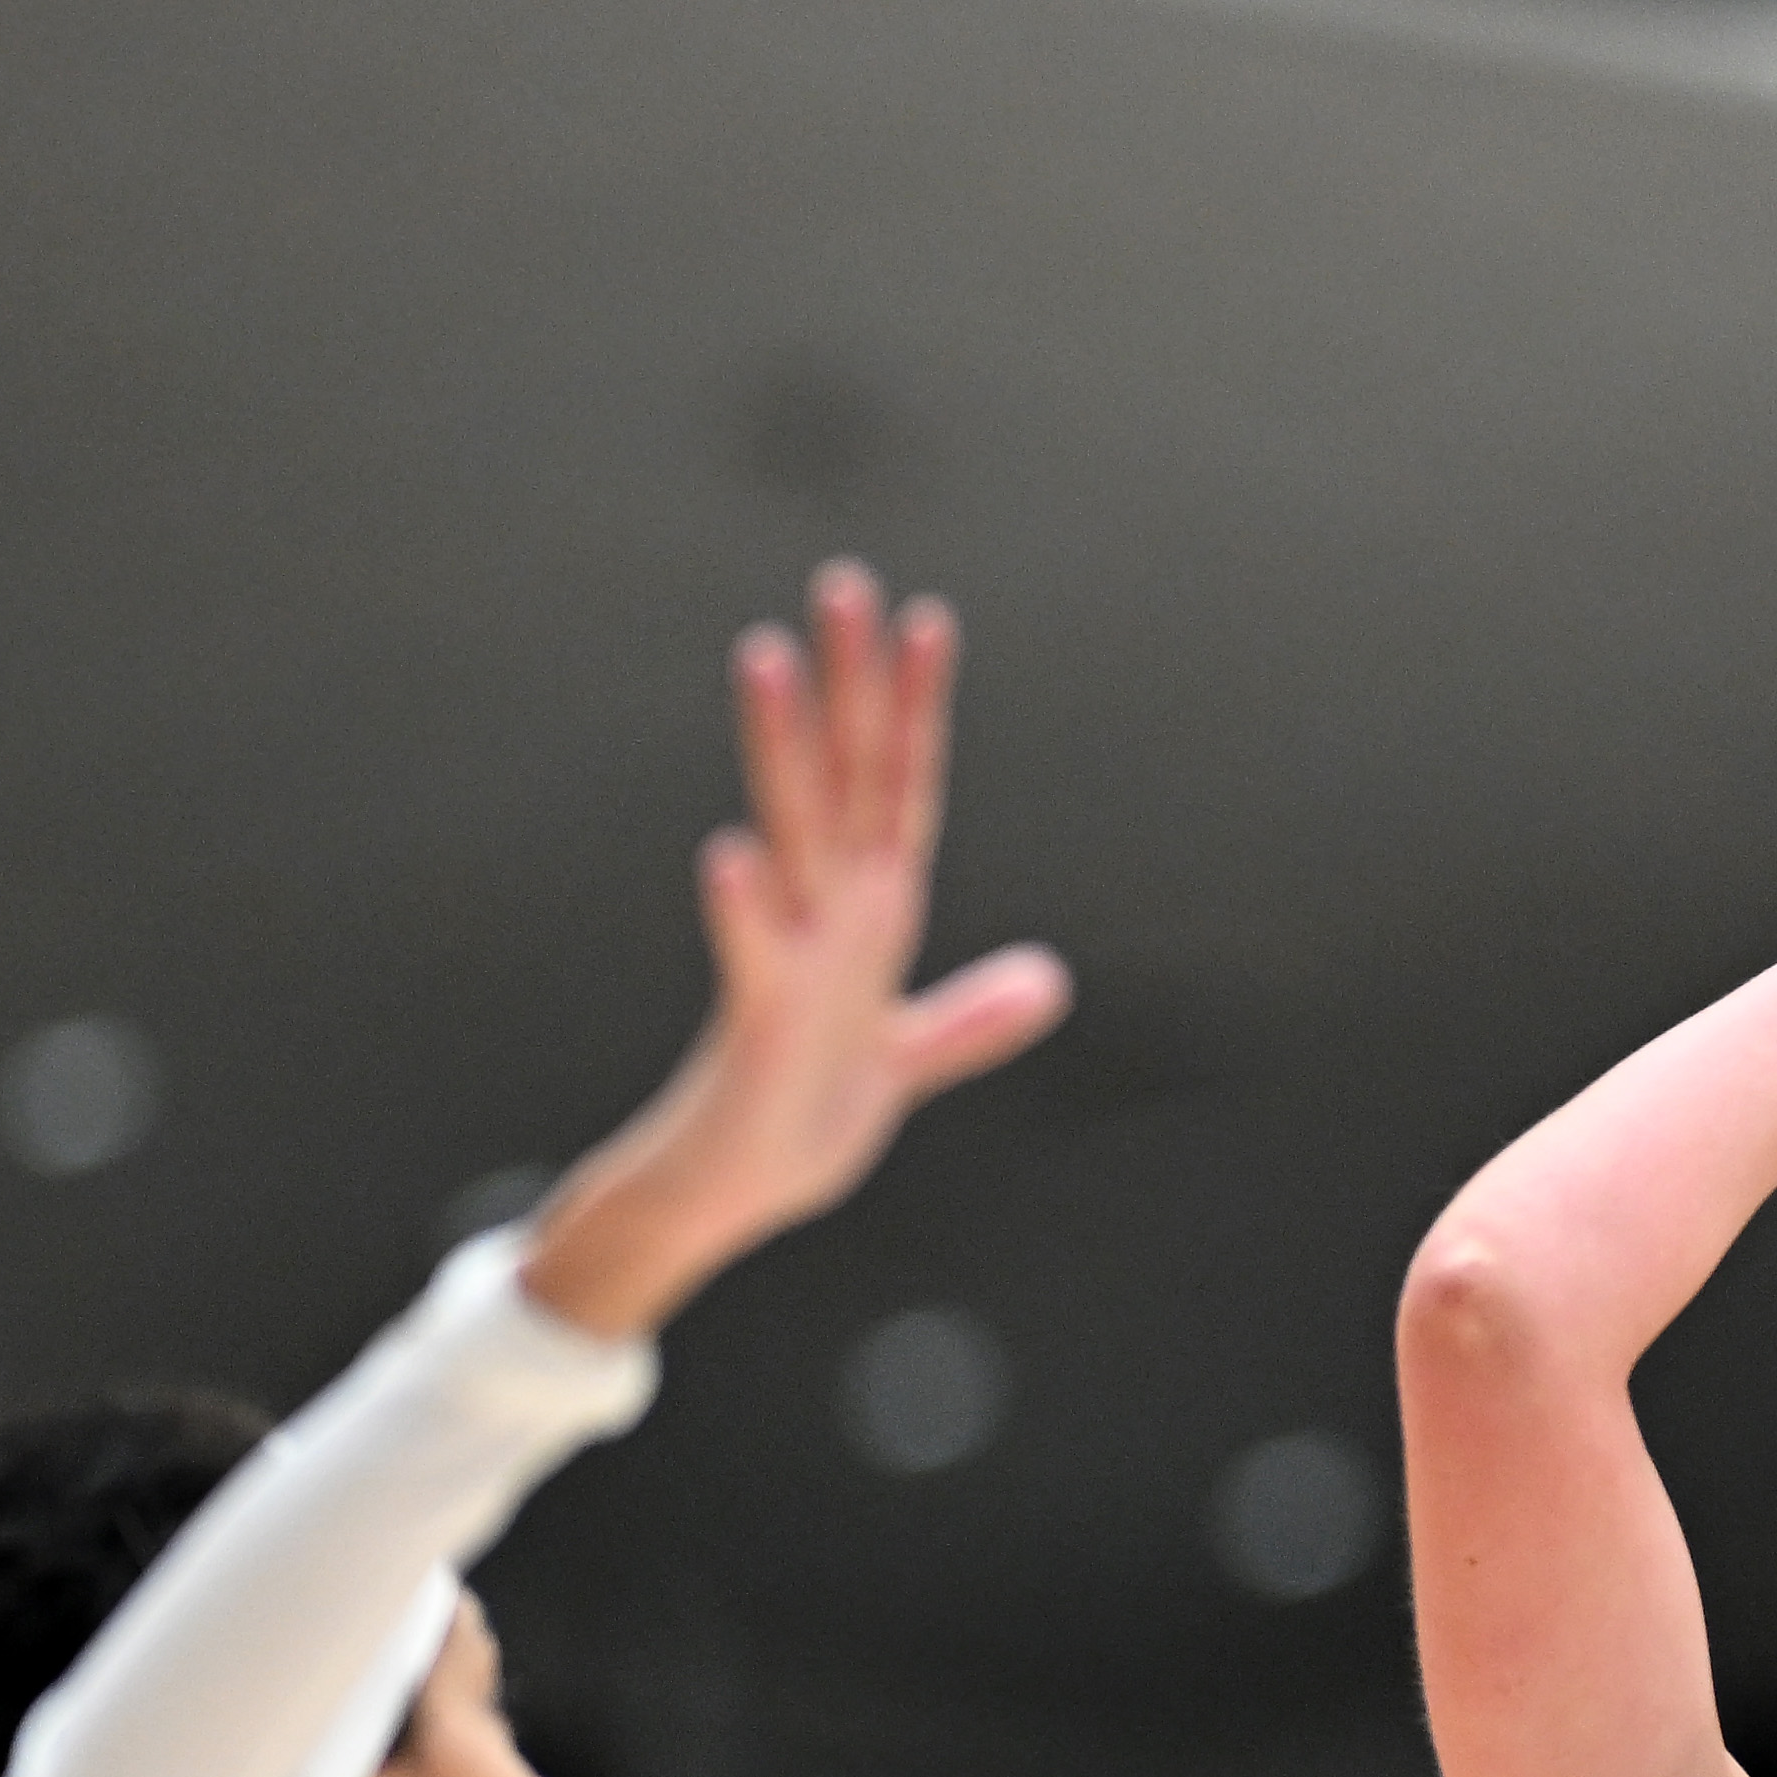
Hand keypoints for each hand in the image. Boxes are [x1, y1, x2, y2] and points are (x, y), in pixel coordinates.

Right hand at [518, 564, 1076, 1338]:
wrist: (734, 1195)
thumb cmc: (799, 1118)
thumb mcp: (907, 1059)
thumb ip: (970, 1018)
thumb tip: (1047, 981)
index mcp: (868, 915)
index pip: (902, 789)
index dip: (918, 708)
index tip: (928, 618)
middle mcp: (827, 916)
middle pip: (844, 779)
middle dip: (848, 685)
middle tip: (842, 581)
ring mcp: (789, 959)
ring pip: (792, 835)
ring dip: (781, 750)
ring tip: (769, 657)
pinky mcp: (759, 1025)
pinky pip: (752, 958)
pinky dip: (743, 908)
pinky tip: (729, 852)